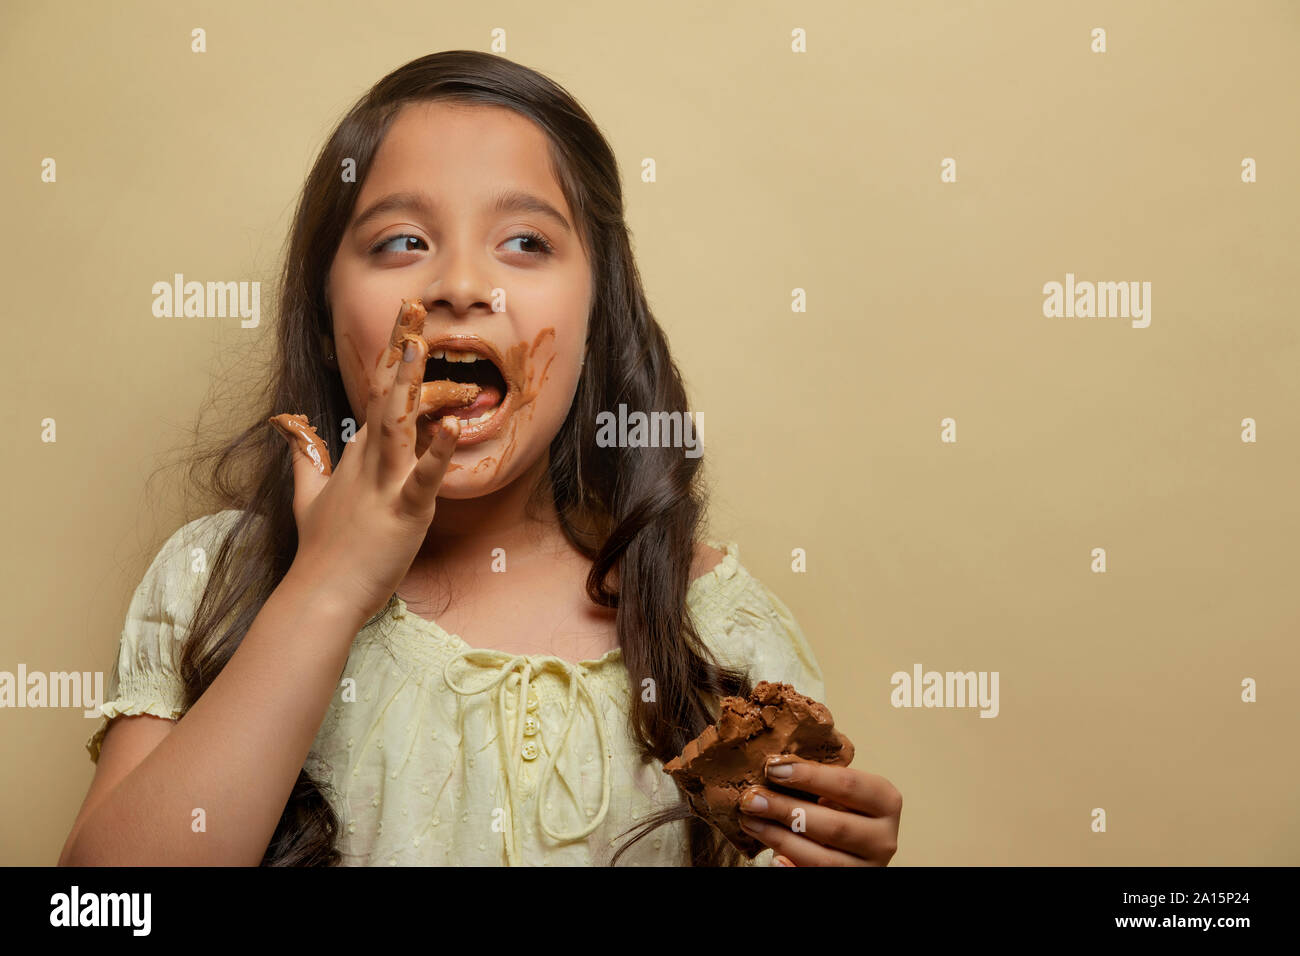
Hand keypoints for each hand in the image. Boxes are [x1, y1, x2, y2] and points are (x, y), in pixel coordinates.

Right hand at [269, 301, 462, 624]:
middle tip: (414, 309)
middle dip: (401, 351)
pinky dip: (438, 452)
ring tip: (423, 347)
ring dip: (411, 385)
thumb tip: (289, 426)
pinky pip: (424, 477)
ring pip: (399, 425)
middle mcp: (370, 461)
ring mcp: (386, 483)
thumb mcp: (308, 496)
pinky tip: (451, 427)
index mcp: (358, 456)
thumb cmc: (323, 550)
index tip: (404, 323)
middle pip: (387, 395)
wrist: (321, 593)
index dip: (391, 357)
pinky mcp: (404, 510)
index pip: (377, 395)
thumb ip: (305, 458)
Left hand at [738, 755, 900, 865]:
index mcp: (885, 801)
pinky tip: (774, 857)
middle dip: (786, 810)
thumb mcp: (838, 790)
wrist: (853, 847)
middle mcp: (883, 838)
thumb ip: (817, 778)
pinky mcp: (852, 882)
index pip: (848, 785)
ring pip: (823, 859)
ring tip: (751, 822)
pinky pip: (818, 877)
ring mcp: (868, 867)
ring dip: (780, 839)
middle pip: (834, 825)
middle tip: (752, 798)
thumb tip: (774, 765)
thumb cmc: (842, 809)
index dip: (808, 776)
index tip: (773, 768)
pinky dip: (793, 867)